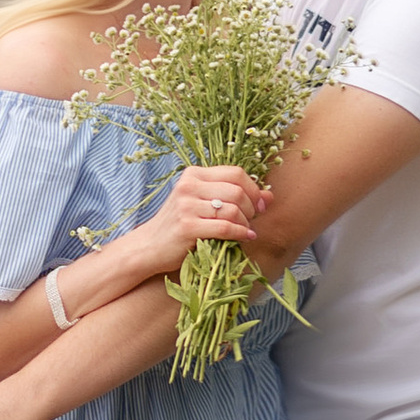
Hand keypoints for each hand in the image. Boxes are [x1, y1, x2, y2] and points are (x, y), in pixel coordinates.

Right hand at [129, 164, 266, 279]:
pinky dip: (240, 233)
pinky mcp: (186, 226)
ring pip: (233, 209)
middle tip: (251, 221)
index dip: (254, 189)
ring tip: (246, 230)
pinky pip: (225, 227)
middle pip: (237, 190)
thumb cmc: (181, 225)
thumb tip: (269, 196)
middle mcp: (188, 185)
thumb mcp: (206, 205)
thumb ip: (235, 197)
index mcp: (194, 174)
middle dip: (251, 208)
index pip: (235, 173)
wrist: (150, 247)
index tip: (260, 205)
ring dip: (246, 223)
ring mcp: (186, 206)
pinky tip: (245, 237)